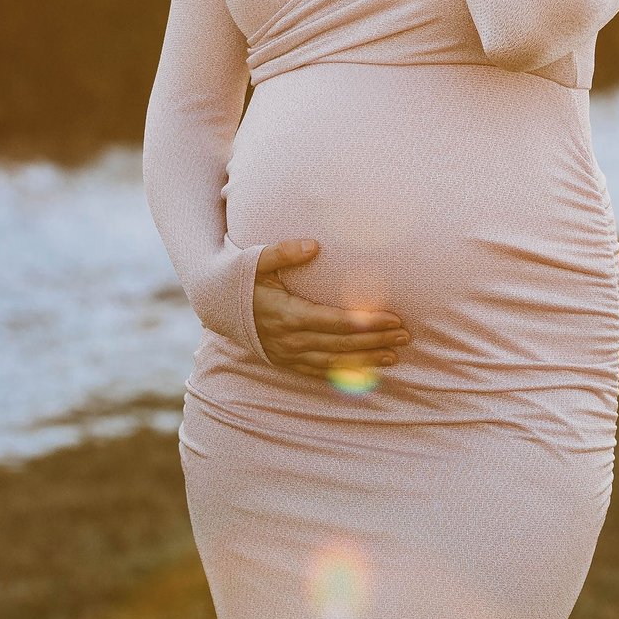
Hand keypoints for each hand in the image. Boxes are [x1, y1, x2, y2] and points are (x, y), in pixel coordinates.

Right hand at [250, 239, 413, 380]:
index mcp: (287, 314)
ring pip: (333, 362)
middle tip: (405, 336)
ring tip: (393, 356)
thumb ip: (283, 252)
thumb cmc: (238, 276)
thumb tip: (314, 245)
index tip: (392, 318)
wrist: (213, 303)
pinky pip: (318, 371)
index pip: (335, 322)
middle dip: (375, 341)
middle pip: (341, 344)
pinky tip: (365, 371)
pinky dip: (343, 373)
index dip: (365, 323)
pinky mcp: (284, 361)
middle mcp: (289, 339)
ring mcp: (287, 354)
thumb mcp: (255, 259)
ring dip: (365, 360)